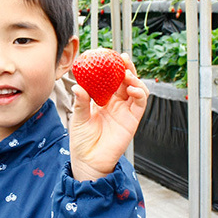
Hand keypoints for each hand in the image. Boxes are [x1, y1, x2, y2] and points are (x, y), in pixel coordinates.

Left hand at [68, 53, 148, 180]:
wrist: (88, 161)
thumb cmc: (82, 140)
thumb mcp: (79, 118)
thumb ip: (81, 102)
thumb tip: (78, 87)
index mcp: (102, 101)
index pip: (110, 80)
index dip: (112, 68)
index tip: (109, 56)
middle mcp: (116, 104)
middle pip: (126, 81)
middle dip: (126, 68)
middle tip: (122, 58)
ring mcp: (125, 111)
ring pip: (136, 89)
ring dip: (134, 78)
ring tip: (126, 74)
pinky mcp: (132, 120)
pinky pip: (140, 103)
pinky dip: (139, 93)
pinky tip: (133, 88)